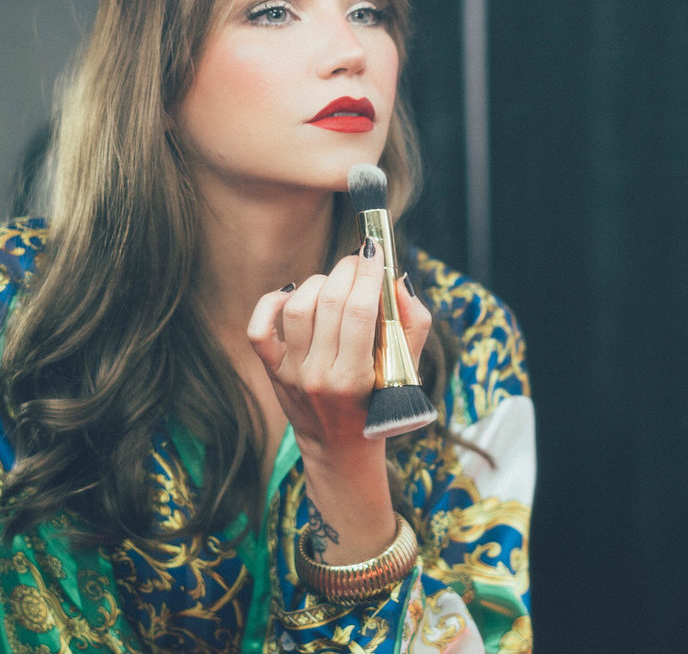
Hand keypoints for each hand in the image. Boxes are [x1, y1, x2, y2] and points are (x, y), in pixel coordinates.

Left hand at [247, 244, 431, 564]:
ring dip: (319, 281)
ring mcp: (291, 374)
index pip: (361, 311)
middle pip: (329, 302)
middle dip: (348, 270)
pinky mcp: (273, 371)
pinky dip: (273, 302)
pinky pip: (259, 328)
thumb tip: (400, 281)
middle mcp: (319, 376)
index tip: (377, 252)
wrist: (341, 450)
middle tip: (361, 258)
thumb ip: (414, 325)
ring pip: (297, 307)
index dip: (370, 274)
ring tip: (336, 281)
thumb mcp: (409, 371)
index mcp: (357, 378)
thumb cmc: (382, 405)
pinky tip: (295, 294)